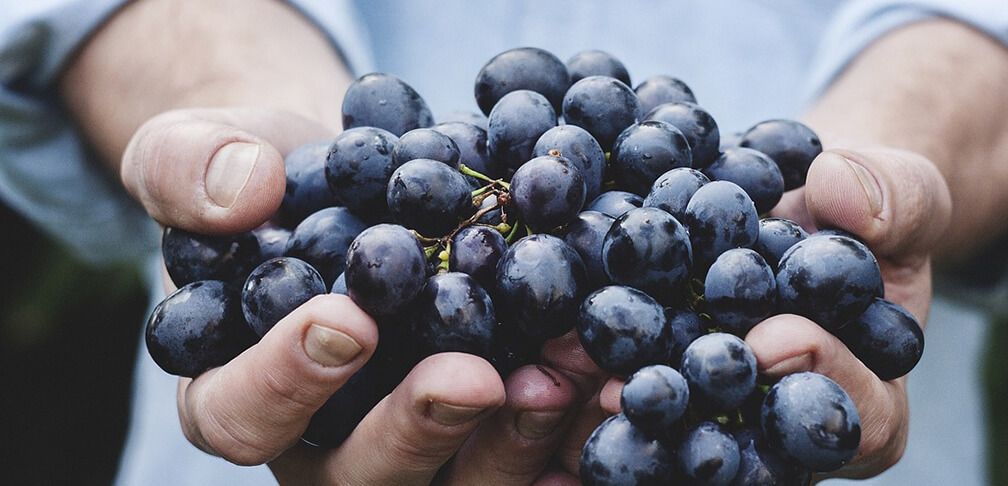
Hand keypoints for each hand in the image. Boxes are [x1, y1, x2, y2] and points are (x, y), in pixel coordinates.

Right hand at [129, 107, 581, 484]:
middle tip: (475, 377)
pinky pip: (527, 462)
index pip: (240, 416)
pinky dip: (574, 436)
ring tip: (567, 371)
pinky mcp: (485, 436)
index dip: (288, 380)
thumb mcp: (199, 151)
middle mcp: (323, 445)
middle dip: (420, 429)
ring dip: (516, 438)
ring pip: (457, 484)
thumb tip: (241, 190)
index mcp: (236, 393)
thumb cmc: (264, 180)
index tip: (348, 319)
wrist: (354, 183)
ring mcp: (411, 450)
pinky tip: (614, 398)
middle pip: (361, 476)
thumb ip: (189, 169)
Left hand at [583, 146, 950, 478]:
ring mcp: (721, 417)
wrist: (800, 208)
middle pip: (752, 448)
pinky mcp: (665, 386)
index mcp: (869, 402)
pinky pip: (629, 392)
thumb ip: (894, 198)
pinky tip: (548, 348)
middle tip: (643, 390)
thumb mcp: (902, 194)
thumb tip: (842, 192)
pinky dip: (590, 371)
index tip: (775, 339)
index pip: (858, 416)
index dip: (820, 379)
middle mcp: (787, 429)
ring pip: (678, 433)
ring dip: (625, 406)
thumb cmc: (865, 211)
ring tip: (576, 375)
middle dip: (698, 416)